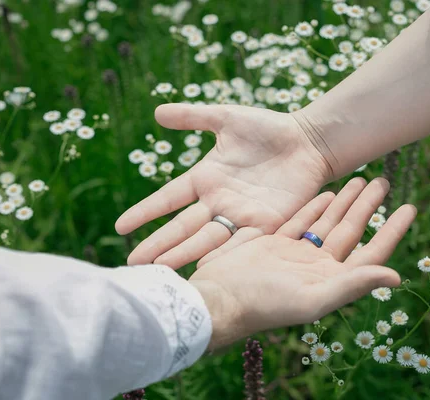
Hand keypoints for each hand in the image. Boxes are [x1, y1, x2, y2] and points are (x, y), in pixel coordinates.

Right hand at [115, 104, 329, 267]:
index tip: (120, 226)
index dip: (146, 211)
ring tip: (162, 271)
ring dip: (185, 254)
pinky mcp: (266, 224)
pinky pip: (243, 241)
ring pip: (208, 238)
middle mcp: (219, 202)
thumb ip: (194, 117)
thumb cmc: (269, 129)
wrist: (308, 142)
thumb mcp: (226, 119)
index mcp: (205, 179)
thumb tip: (157, 112)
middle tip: (134, 265)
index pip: (168, 198)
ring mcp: (241, 215)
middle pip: (183, 226)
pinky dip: (225, 255)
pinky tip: (207, 269)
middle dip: (159, 244)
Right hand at [188, 178, 415, 349]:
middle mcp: (318, 266)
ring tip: (362, 180)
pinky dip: (316, 206)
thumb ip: (353, 284)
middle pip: (351, 230)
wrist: (219, 298)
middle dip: (369, 207)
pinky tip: (328, 192)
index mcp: (332, 280)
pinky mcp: (274, 243)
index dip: (393, 230)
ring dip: (345, 202)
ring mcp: (296, 254)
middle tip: (384, 181)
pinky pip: (302, 220)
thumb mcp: (313, 297)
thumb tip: (396, 277)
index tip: (410, 207)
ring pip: (328, 222)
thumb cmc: (265, 303)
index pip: (372, 252)